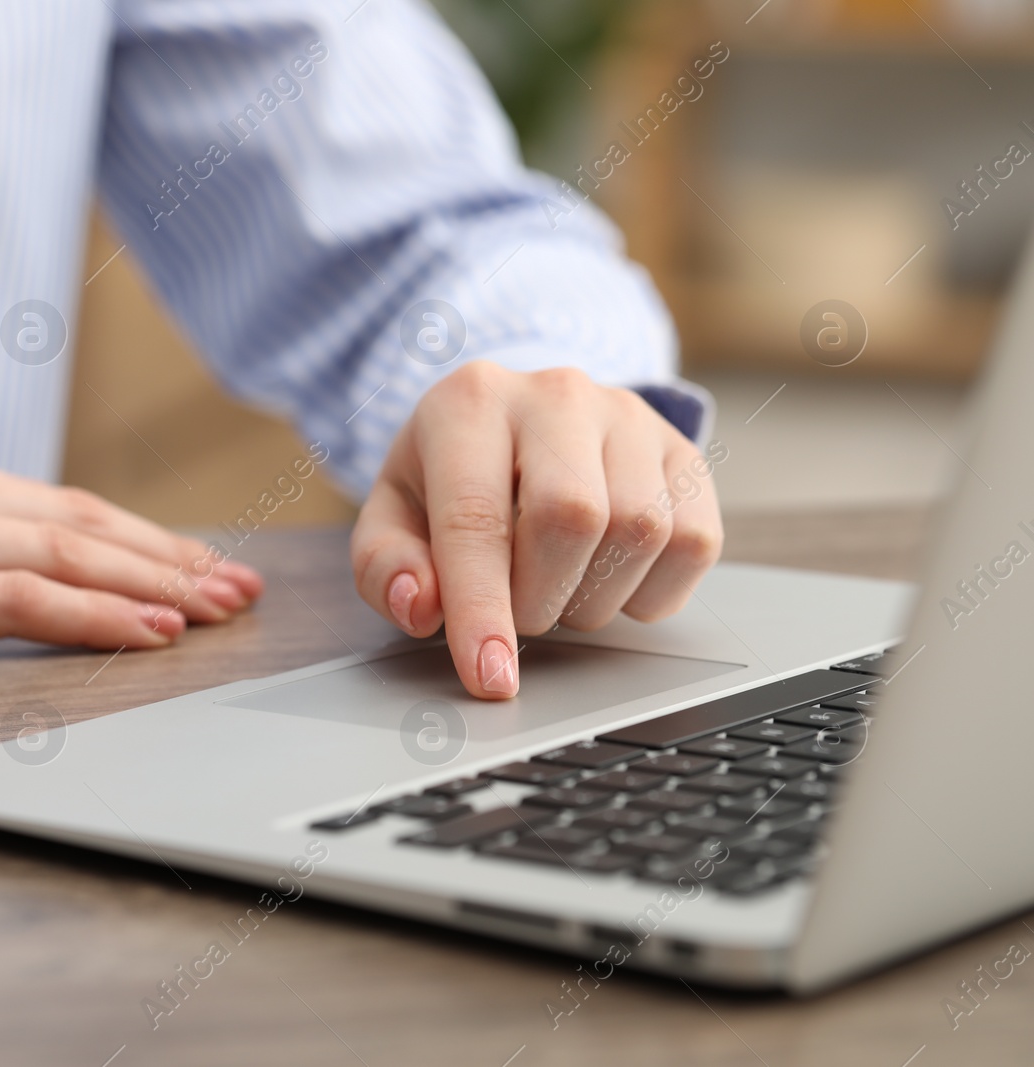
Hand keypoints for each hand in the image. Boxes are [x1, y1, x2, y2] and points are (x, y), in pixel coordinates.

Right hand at [0, 426, 261, 659]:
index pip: (50, 502)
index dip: (131, 531)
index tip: (187, 555)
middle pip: (82, 520)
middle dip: (171, 553)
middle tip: (241, 581)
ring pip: (70, 552)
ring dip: (159, 581)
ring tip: (224, 606)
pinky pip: (20, 598)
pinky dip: (95, 613)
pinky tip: (150, 630)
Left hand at [350, 364, 723, 699]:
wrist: (517, 423)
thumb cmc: (450, 478)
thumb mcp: (395, 515)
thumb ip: (386, 565)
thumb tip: (419, 606)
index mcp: (469, 403)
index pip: (476, 517)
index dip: (482, 608)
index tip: (490, 675)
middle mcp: (556, 395)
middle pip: (571, 518)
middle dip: (540, 598)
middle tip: (518, 612)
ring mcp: (628, 417)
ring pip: (640, 531)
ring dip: (595, 598)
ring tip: (558, 588)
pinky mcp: (682, 451)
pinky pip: (696, 542)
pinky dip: (653, 591)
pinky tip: (609, 579)